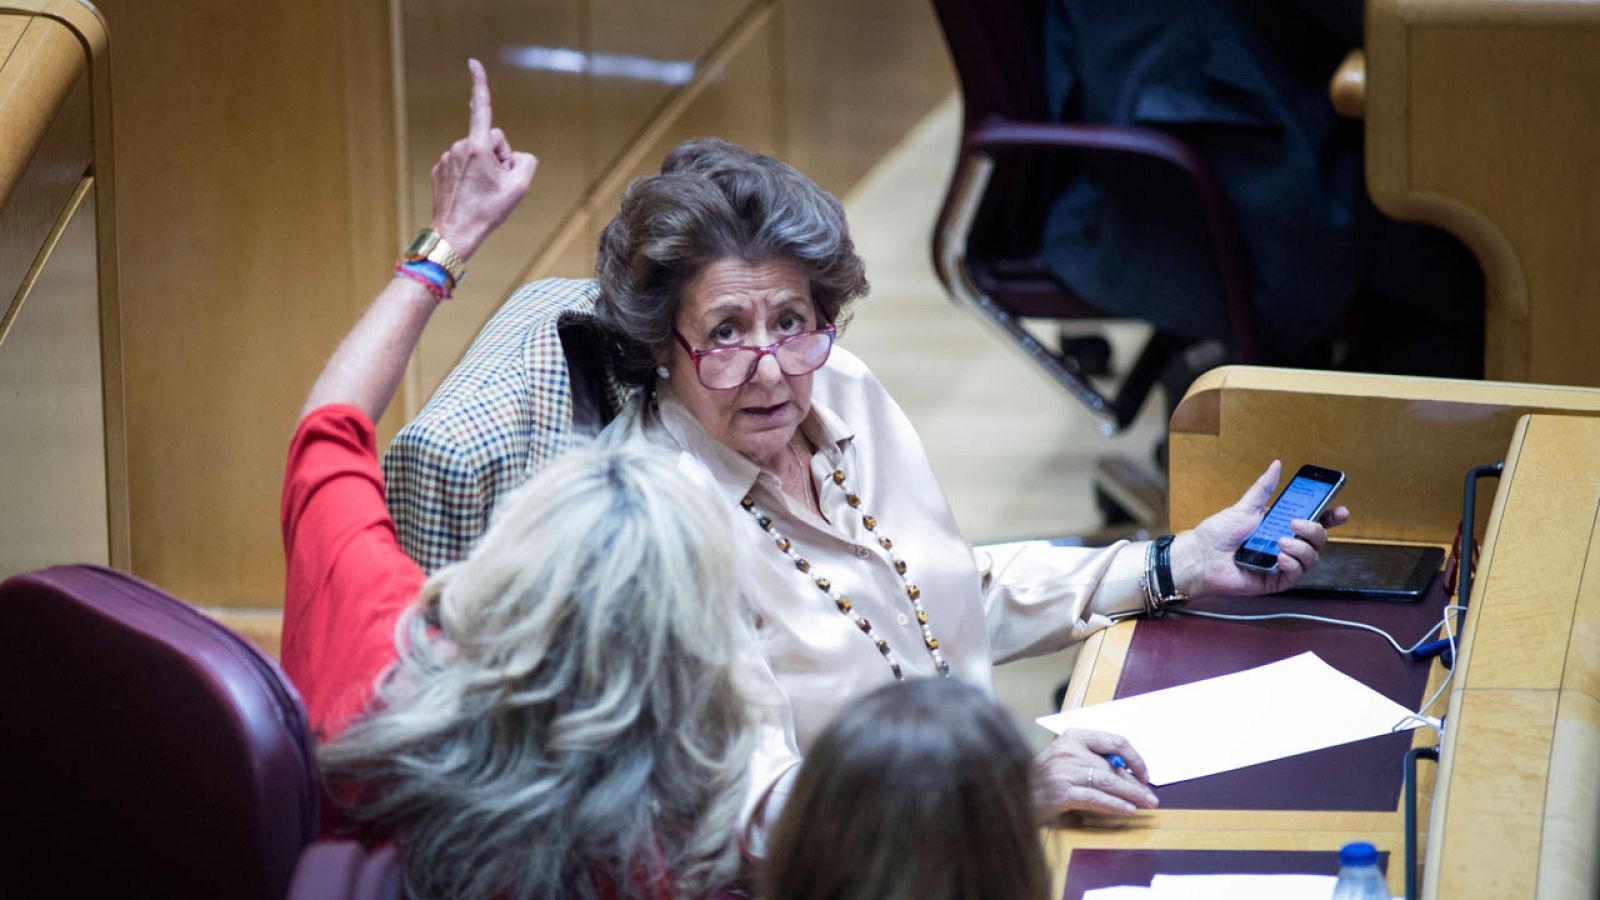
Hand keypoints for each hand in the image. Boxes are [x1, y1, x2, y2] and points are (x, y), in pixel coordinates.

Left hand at [429, 59, 537, 259]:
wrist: (455, 234)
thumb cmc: (487, 212)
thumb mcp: (519, 188)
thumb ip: (526, 162)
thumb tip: (515, 156)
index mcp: (477, 147)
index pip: (482, 108)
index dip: (480, 84)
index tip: (473, 63)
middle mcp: (459, 147)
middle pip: (490, 140)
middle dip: (499, 156)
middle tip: (499, 183)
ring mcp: (447, 159)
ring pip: (475, 154)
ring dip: (484, 168)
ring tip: (483, 193)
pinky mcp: (439, 171)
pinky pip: (462, 165)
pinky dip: (470, 176)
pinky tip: (470, 194)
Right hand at [1035, 728, 1158, 816]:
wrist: (1014, 791)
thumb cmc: (1043, 778)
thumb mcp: (1066, 760)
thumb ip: (1092, 761)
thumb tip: (1128, 774)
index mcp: (1073, 736)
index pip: (1114, 741)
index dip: (1135, 758)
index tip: (1144, 774)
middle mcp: (1069, 750)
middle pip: (1112, 765)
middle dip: (1134, 783)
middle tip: (1150, 796)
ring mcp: (1064, 771)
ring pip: (1108, 780)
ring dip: (1131, 794)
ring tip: (1146, 803)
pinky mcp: (1061, 792)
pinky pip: (1096, 797)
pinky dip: (1115, 804)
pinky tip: (1128, 810)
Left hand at [1171, 460, 1349, 597]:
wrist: (1200, 558)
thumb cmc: (1217, 534)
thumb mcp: (1243, 507)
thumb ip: (1263, 488)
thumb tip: (1276, 465)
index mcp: (1281, 526)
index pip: (1314, 521)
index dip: (1331, 517)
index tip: (1340, 510)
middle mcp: (1286, 544)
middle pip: (1319, 539)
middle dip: (1314, 530)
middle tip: (1296, 523)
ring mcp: (1282, 563)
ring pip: (1311, 557)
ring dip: (1301, 547)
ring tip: (1281, 541)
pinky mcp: (1276, 580)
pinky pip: (1296, 575)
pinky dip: (1292, 564)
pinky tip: (1279, 557)